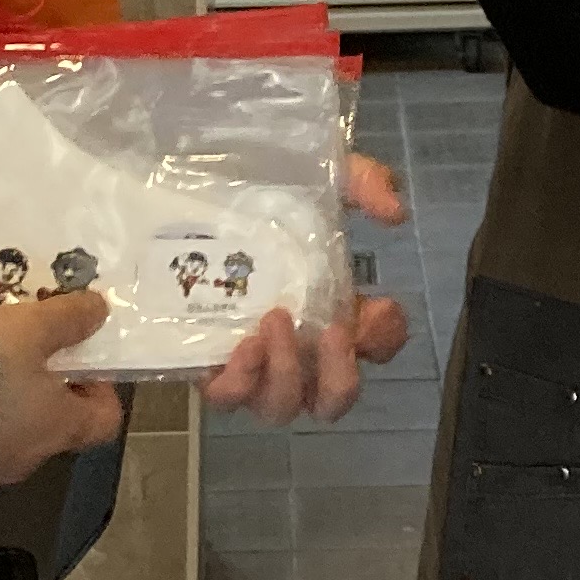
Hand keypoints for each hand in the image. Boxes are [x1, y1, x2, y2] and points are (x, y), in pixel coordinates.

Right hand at [0, 290, 128, 495]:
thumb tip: (101, 310)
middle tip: (25, 355)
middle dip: (45, 393)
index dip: (101, 391)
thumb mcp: (31, 329)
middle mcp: (29, 458)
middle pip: (54, 428)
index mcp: (60, 427)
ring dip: (2, 408)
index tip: (82, 362)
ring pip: (8, 437)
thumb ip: (68, 319)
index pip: (104, 422)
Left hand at [203, 152, 415, 424]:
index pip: (375, 345)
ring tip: (274, 320)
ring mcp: (250, 359)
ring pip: (281, 406)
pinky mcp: (202, 360)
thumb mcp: (319, 173)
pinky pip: (226, 396)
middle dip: (341, 376)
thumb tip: (395, 212)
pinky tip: (243, 342)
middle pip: (333, 398)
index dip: (384, 338)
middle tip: (333, 329)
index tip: (378, 305)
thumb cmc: (256, 184)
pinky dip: (242, 379)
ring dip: (287, 373)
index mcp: (329, 306)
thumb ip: (364, 182)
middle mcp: (295, 345)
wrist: (184, 176)